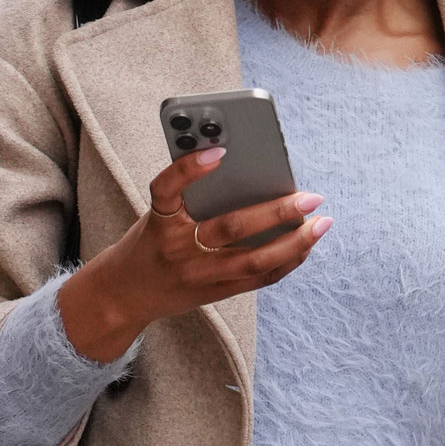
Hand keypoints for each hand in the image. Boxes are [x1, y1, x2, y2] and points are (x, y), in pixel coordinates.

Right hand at [56, 146, 329, 361]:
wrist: (123, 295)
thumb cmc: (148, 242)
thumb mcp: (157, 214)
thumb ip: (190, 195)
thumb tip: (240, 166)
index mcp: (159, 221)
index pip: (167, 188)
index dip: (190, 168)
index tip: (220, 150)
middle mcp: (179, 249)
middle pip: (230, 228)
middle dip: (276, 211)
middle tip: (310, 196)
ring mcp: (199, 275)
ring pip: (254, 261)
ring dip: (294, 242)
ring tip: (321, 224)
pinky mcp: (215, 293)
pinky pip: (258, 279)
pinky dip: (286, 261)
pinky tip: (305, 245)